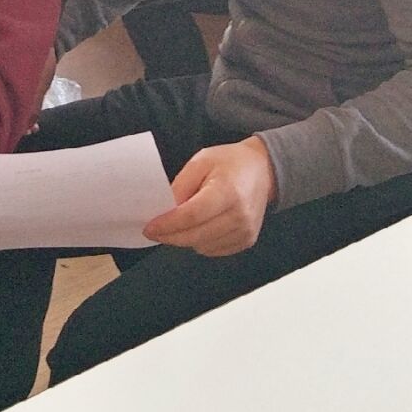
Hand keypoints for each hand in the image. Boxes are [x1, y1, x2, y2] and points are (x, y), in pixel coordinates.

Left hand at [142, 137, 276, 256]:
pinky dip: (200, 242)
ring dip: (185, 238)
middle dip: (170, 236)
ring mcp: (245, 231)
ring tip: (180, 223)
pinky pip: (213, 250)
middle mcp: (240, 215)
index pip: (191, 216)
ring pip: (201, 246)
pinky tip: (198, 227)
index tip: (148, 227)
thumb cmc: (230, 163)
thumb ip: (180, 186)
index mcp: (228, 192)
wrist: (263, 170)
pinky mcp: (246, 241)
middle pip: (195, 236)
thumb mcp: (200, 162)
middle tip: (154, 231)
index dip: (167, 224)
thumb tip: (164, 211)